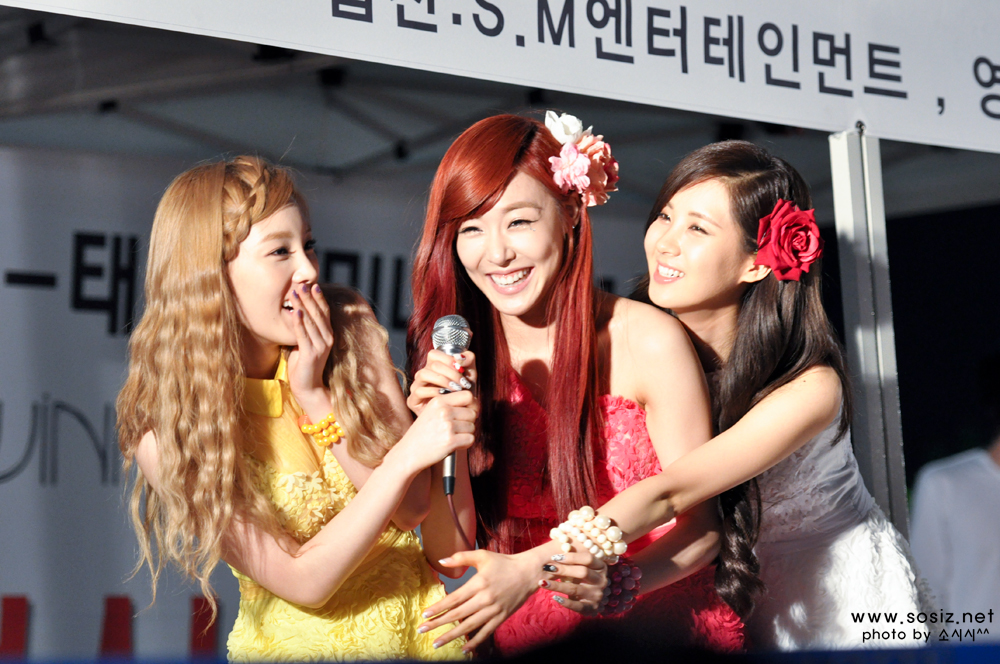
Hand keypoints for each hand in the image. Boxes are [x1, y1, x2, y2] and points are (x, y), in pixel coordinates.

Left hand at [286, 283, 333, 406]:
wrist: (309, 388)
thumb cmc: (303, 367)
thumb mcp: (304, 344)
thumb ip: (303, 331)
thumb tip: (294, 314)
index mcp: (327, 335)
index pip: (324, 312)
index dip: (319, 298)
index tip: (312, 284)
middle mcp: (327, 339)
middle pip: (318, 313)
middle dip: (309, 297)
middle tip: (301, 283)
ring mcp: (320, 346)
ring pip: (311, 321)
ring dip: (302, 305)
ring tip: (293, 292)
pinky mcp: (311, 354)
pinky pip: (304, 335)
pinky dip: (299, 322)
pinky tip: (295, 312)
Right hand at [390, 391, 477, 475]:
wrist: (409, 452)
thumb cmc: (423, 433)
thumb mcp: (432, 411)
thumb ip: (450, 405)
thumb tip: (476, 402)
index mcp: (438, 401)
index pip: (468, 395)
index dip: (472, 404)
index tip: (468, 412)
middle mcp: (443, 411)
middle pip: (473, 412)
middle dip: (469, 421)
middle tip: (456, 429)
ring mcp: (447, 426)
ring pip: (472, 427)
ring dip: (466, 433)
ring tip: (452, 437)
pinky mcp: (450, 441)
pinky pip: (470, 439)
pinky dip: (465, 444)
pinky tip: (454, 444)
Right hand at [407, 350, 476, 414]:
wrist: (457, 418)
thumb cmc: (463, 395)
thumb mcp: (469, 375)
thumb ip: (468, 360)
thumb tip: (460, 357)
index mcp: (433, 367)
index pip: (434, 354)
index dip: (448, 359)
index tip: (462, 370)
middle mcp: (422, 375)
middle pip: (432, 365)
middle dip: (450, 373)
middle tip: (463, 383)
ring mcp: (416, 387)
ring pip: (423, 374)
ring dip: (442, 380)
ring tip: (455, 389)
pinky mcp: (413, 400)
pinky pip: (420, 391)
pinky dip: (434, 392)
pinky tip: (445, 396)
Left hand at [418, 549, 538, 652]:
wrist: (529, 573)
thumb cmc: (504, 562)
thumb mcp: (482, 556)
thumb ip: (461, 557)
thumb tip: (441, 561)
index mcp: (479, 583)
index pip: (454, 599)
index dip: (438, 607)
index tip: (425, 615)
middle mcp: (485, 599)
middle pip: (458, 615)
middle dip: (438, 623)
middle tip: (422, 630)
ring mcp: (494, 610)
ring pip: (469, 626)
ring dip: (452, 636)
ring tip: (436, 643)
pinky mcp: (501, 617)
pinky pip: (486, 632)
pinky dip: (475, 642)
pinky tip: (464, 648)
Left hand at [539, 551, 607, 615]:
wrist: (594, 601)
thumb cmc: (585, 579)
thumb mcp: (584, 568)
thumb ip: (575, 561)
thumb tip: (556, 550)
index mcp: (601, 567)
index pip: (588, 559)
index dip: (572, 556)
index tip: (555, 556)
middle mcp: (602, 581)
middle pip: (583, 572)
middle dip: (563, 569)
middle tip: (547, 568)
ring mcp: (597, 596)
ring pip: (575, 588)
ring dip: (557, 585)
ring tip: (542, 582)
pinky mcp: (591, 608)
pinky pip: (576, 605)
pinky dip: (564, 601)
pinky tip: (554, 597)